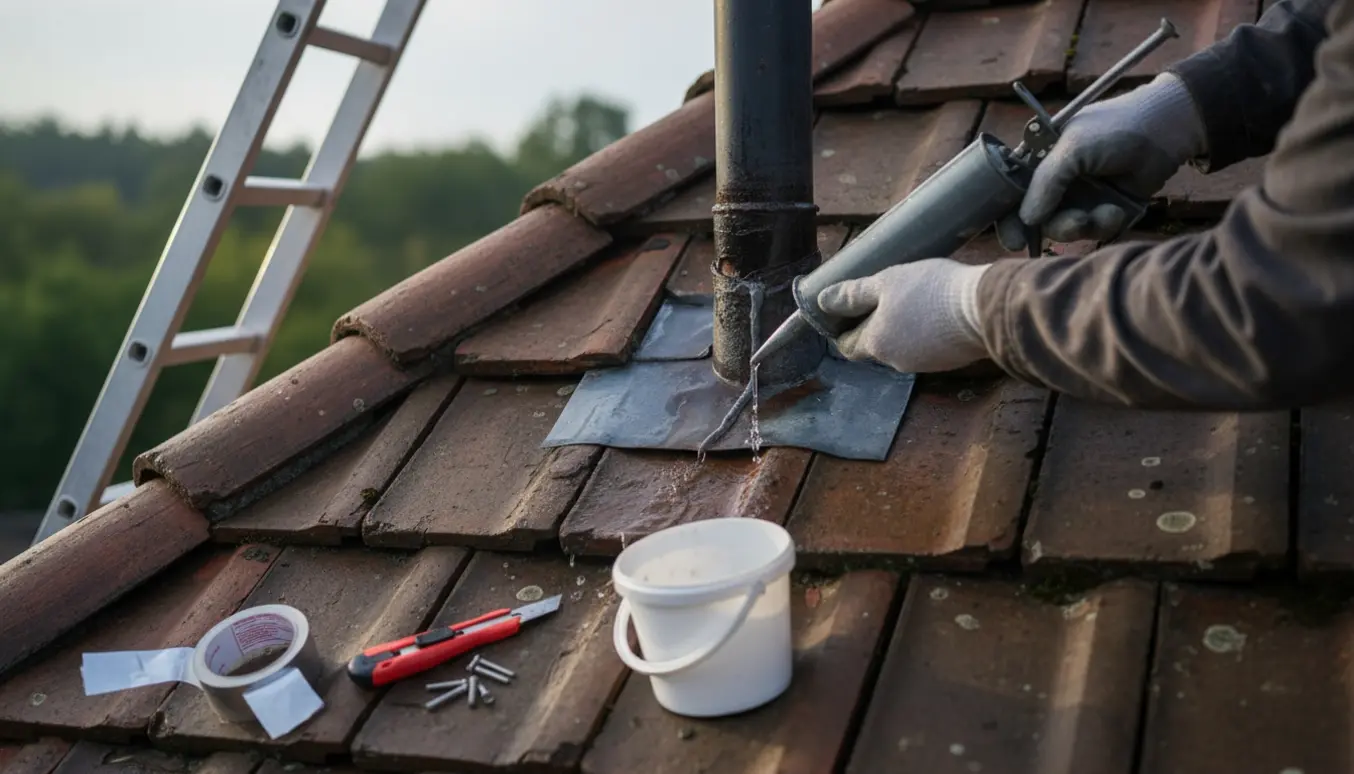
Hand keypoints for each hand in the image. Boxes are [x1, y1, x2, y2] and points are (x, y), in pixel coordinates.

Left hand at [817, 259, 990, 373]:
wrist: (986, 308)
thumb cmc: (930, 291)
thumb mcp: (886, 282)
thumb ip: (853, 294)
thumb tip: (822, 302)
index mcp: (876, 344)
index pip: (848, 347)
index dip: (843, 331)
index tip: (845, 314)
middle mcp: (896, 361)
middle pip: (876, 346)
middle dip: (875, 326)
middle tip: (884, 298)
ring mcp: (925, 364)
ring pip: (903, 347)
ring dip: (902, 328)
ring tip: (914, 300)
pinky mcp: (949, 360)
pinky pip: (927, 347)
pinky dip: (925, 332)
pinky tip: (936, 312)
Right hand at [1019, 72, 1208, 242]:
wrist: (1168, 131)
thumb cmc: (1116, 129)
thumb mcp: (1072, 149)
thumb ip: (1045, 182)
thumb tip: (1026, 219)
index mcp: (1040, 160)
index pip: (1012, 192)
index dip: (1008, 217)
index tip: (1013, 239)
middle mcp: (1057, 181)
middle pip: (1037, 218)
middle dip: (1052, 226)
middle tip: (1065, 231)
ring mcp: (1081, 197)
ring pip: (1064, 228)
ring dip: (1080, 227)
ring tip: (1101, 214)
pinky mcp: (1104, 210)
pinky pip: (1093, 232)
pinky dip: (1103, 226)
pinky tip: (1116, 210)